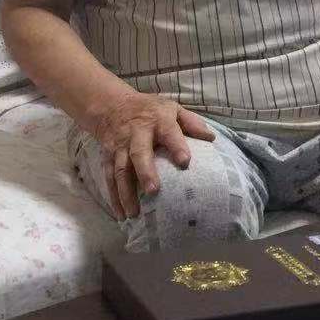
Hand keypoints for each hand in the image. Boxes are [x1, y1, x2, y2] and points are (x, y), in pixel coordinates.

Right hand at [89, 90, 214, 220]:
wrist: (112, 105)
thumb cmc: (150, 111)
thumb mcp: (172, 108)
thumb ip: (191, 122)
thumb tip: (211, 139)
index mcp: (158, 121)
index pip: (169, 132)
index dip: (176, 146)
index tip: (185, 161)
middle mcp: (137, 133)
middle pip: (139, 152)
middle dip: (145, 171)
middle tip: (153, 191)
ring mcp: (120, 146)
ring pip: (121, 169)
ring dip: (126, 192)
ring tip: (134, 213)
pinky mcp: (108, 157)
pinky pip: (109, 178)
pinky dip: (113, 197)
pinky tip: (121, 214)